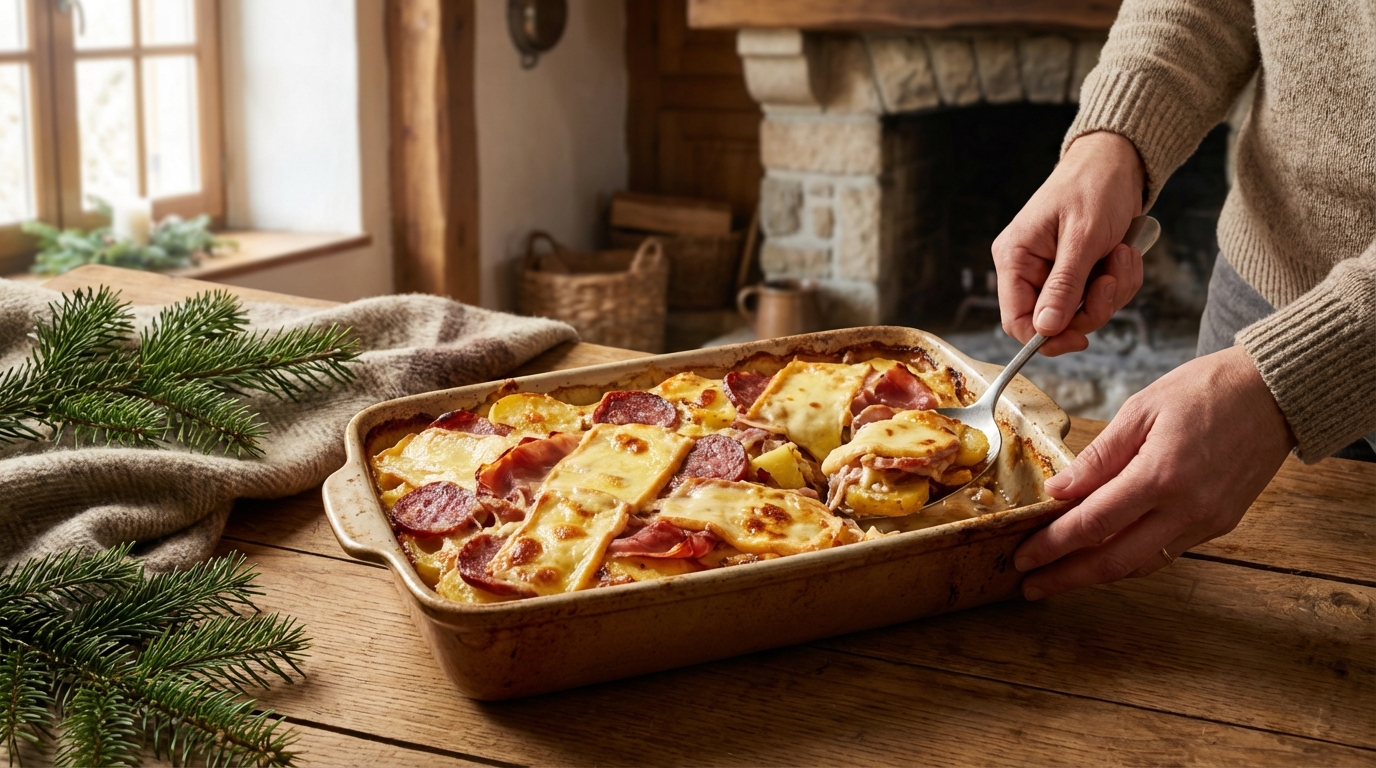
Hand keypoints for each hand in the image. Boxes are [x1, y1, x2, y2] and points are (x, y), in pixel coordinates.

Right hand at [992, 131, 1146, 355]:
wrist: (1118, 162)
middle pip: (1054, 322)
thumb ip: (1063, 286)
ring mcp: (1055, 272)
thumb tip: (1045, 329)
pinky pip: (1100, 297)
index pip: (1016, 320)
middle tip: (1110, 279)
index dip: (1046, 337)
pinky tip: (1123, 254)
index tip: (1080, 338)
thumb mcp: (1082, 237)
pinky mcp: (1079, 271)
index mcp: (1015, 258)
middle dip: (1092, 307)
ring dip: (1112, 291)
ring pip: (1082, 312)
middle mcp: (1030, 269)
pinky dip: (1120, 281)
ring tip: (1121, 255)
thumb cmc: (1094, 186)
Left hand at [1014, 346, 1295, 599]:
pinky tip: (1105, 557)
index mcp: (1160, 475)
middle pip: (1114, 560)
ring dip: (1097, 576)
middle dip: (1066, 577)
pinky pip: (1166, 552)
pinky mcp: (1221, 524)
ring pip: (1141, 564)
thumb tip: (1059, 491)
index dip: (1052, 546)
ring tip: (1060, 578)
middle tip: (1031, 586)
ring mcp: (1207, 521)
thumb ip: (1099, 456)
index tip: (1023, 557)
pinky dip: (1131, 560)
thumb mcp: (1141, 410)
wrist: (1276, 393)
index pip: (1092, 524)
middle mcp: (1186, 508)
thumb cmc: (1206, 390)